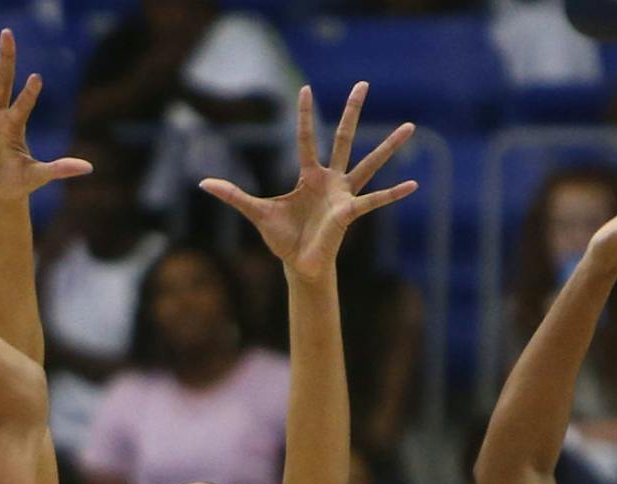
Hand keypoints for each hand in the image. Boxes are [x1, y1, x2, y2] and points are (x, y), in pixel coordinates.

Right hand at [0, 22, 91, 201]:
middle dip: (5, 56)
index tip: (37, 78)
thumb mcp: (38, 176)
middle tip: (7, 32)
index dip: (29, 92)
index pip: (24, 103)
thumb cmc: (17, 183)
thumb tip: (89, 168)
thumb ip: (60, 168)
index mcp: (15, 124)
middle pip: (2, 79)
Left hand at [201, 83, 416, 282]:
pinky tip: (413, 184)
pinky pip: (375, 201)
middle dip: (351, 110)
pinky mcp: (351, 213)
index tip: (306, 89)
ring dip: (388, 146)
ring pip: (368, 163)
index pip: (305, 137)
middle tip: (363, 83)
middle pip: (343, 137)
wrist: (300, 267)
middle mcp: (329, 179)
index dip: (304, 115)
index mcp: (308, 175)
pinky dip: (393, 193)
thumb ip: (233, 195)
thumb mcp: (256, 212)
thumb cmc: (282, 240)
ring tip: (410, 128)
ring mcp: (343, 194)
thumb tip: (203, 182)